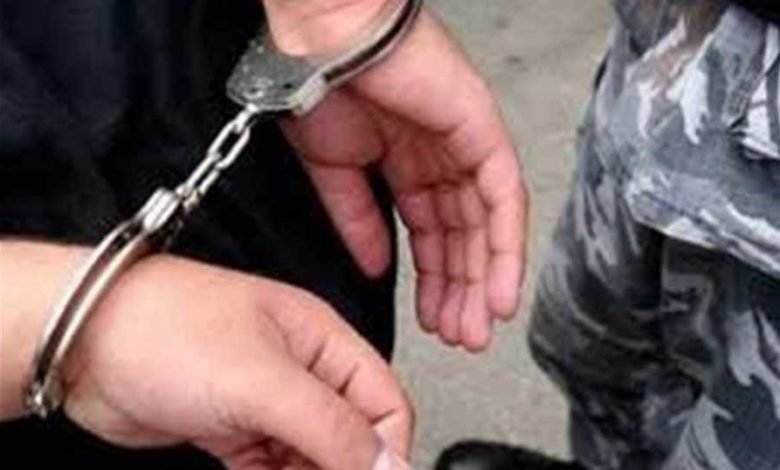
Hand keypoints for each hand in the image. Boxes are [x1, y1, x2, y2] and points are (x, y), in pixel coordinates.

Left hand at [60, 255, 411, 469]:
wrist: (81, 343)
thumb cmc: (162, 326)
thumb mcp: (262, 380)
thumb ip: (331, 424)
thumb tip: (387, 462)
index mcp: (321, 340)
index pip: (383, 403)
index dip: (386, 452)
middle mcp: (298, 369)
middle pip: (348, 434)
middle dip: (343, 469)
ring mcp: (263, 399)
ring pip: (310, 454)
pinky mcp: (230, 426)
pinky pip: (271, 464)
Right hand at [263, 0, 528, 350]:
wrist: (325, 42)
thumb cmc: (325, 88)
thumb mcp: (334, 173)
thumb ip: (359, 221)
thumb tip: (374, 266)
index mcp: (410, 165)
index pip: (433, 235)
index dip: (435, 280)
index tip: (433, 319)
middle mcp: (443, 158)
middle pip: (464, 236)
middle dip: (461, 289)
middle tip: (462, 336)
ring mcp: (466, 144)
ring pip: (488, 224)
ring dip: (484, 279)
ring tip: (477, 325)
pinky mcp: (482, 130)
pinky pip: (503, 196)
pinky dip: (505, 246)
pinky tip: (499, 288)